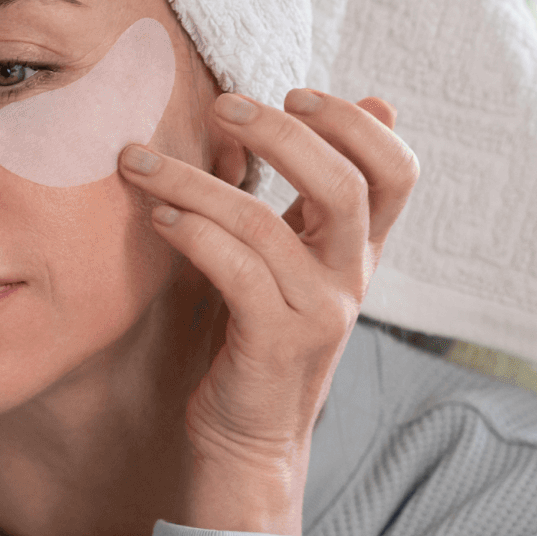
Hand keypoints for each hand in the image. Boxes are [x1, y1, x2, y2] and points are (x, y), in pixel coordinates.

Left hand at [118, 89, 418, 534]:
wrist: (248, 443)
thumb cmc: (256, 337)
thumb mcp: (289, 259)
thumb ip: (305, 193)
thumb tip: (331, 106)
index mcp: (358, 251)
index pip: (398, 172)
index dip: (357, 125)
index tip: (297, 92)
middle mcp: (350, 278)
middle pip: (345, 185)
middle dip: (281, 132)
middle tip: (223, 105)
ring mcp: (318, 312)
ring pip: (264, 223)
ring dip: (193, 181)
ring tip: (138, 161)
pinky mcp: (275, 342)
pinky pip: (234, 270)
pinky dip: (191, 233)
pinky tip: (155, 217)